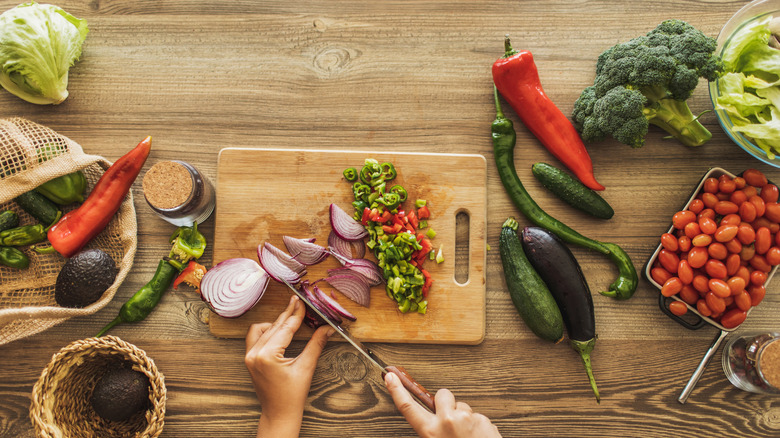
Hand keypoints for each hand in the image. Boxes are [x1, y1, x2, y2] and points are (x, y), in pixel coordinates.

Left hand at [245, 295, 333, 437]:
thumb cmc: (292, 396)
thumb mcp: (306, 368)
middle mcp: (254, 354)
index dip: (297, 314)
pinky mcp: (249, 359)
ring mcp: (249, 356)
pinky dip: (266, 331)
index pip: (285, 328)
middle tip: (298, 302)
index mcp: (267, 356)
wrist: (279, 413)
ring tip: (290, 317)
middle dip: (288, 314)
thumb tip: (327, 328)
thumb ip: (316, 344)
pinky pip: (255, 337)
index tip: (303, 302)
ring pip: (262, 329)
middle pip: (274, 326)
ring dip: (276, 322)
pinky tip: (278, 330)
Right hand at [385, 372, 501, 437]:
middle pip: (442, 395)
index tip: (391, 377)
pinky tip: (478, 437)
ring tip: (467, 435)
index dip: (397, 391)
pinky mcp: (483, 420)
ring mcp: (466, 419)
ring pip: (463, 407)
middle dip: (446, 402)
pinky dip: (478, 426)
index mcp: (431, 432)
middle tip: (451, 419)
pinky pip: (478, 417)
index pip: (408, 407)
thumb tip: (434, 420)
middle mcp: (447, 422)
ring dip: (464, 417)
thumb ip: (433, 430)